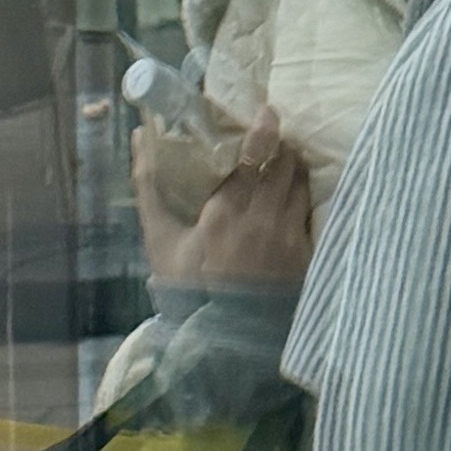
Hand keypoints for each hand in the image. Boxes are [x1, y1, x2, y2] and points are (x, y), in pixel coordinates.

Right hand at [132, 102, 314, 289]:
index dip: (263, 127)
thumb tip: (140, 134)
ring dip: (294, 169)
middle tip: (272, 139)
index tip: (265, 111)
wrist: (221, 339)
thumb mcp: (160, 237)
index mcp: (225, 212)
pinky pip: (310, 213)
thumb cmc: (186, 285)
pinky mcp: (304, 257)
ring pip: (302, 183)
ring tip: (283, 166)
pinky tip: (292, 200)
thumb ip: (148, 184)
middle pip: (285, 162)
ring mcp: (287, 238)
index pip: (254, 153)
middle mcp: (262, 220)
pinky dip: (302, 199)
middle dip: (281, 145)